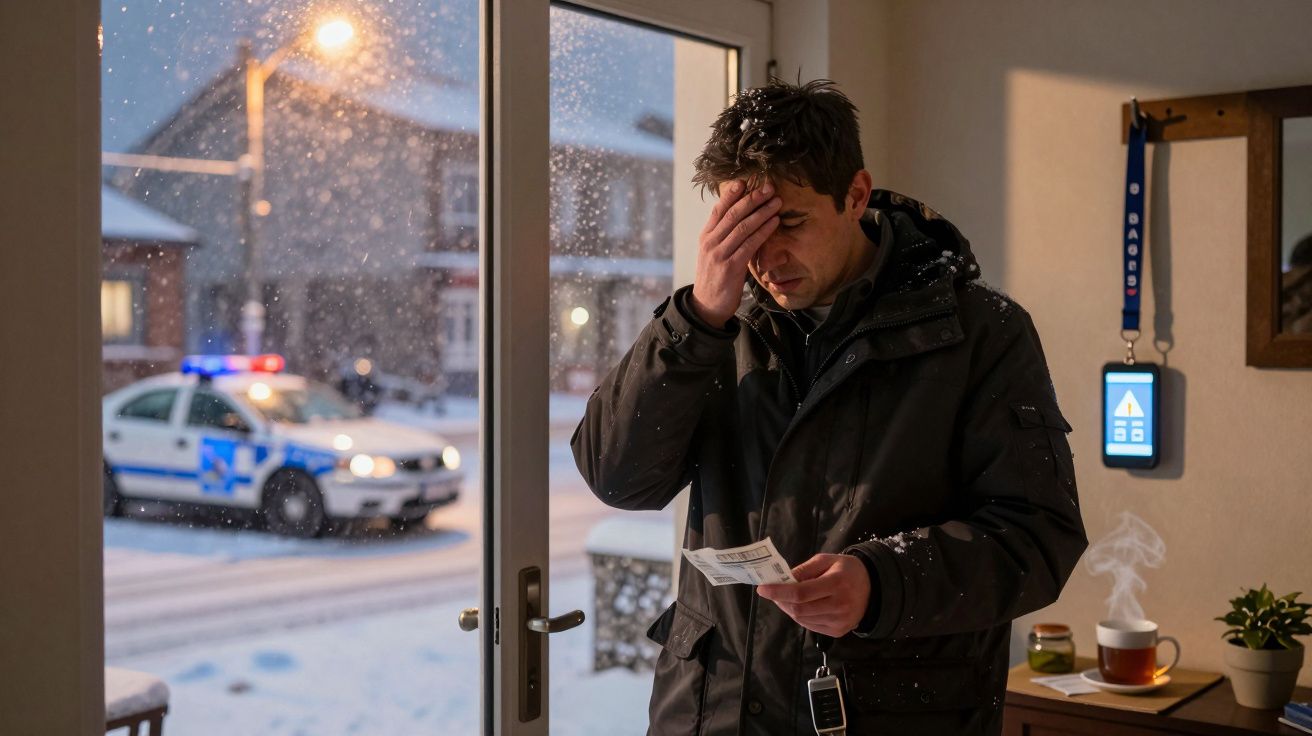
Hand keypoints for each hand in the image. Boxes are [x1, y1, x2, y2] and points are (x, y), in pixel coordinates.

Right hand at [690, 179, 781, 327]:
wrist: (707, 306)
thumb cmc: (714, 278)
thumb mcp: (713, 254)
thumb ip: (724, 237)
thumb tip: (742, 219)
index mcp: (705, 236)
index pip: (718, 209)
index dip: (732, 194)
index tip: (747, 181)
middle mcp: (710, 242)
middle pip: (733, 214)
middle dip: (752, 198)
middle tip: (769, 187)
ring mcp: (719, 254)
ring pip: (743, 226)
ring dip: (762, 212)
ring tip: (776, 202)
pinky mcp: (731, 267)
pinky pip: (750, 244)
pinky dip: (764, 231)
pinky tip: (774, 222)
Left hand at [757, 554, 871, 637]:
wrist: (873, 588)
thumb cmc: (846, 570)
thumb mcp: (826, 560)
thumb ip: (804, 570)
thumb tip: (782, 580)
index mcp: (837, 583)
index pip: (801, 592)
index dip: (779, 592)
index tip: (762, 588)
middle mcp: (840, 605)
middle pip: (799, 609)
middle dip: (780, 601)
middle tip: (772, 592)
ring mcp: (840, 621)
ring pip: (803, 620)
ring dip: (789, 609)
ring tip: (786, 598)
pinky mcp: (839, 631)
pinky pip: (811, 626)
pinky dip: (800, 616)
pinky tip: (801, 606)